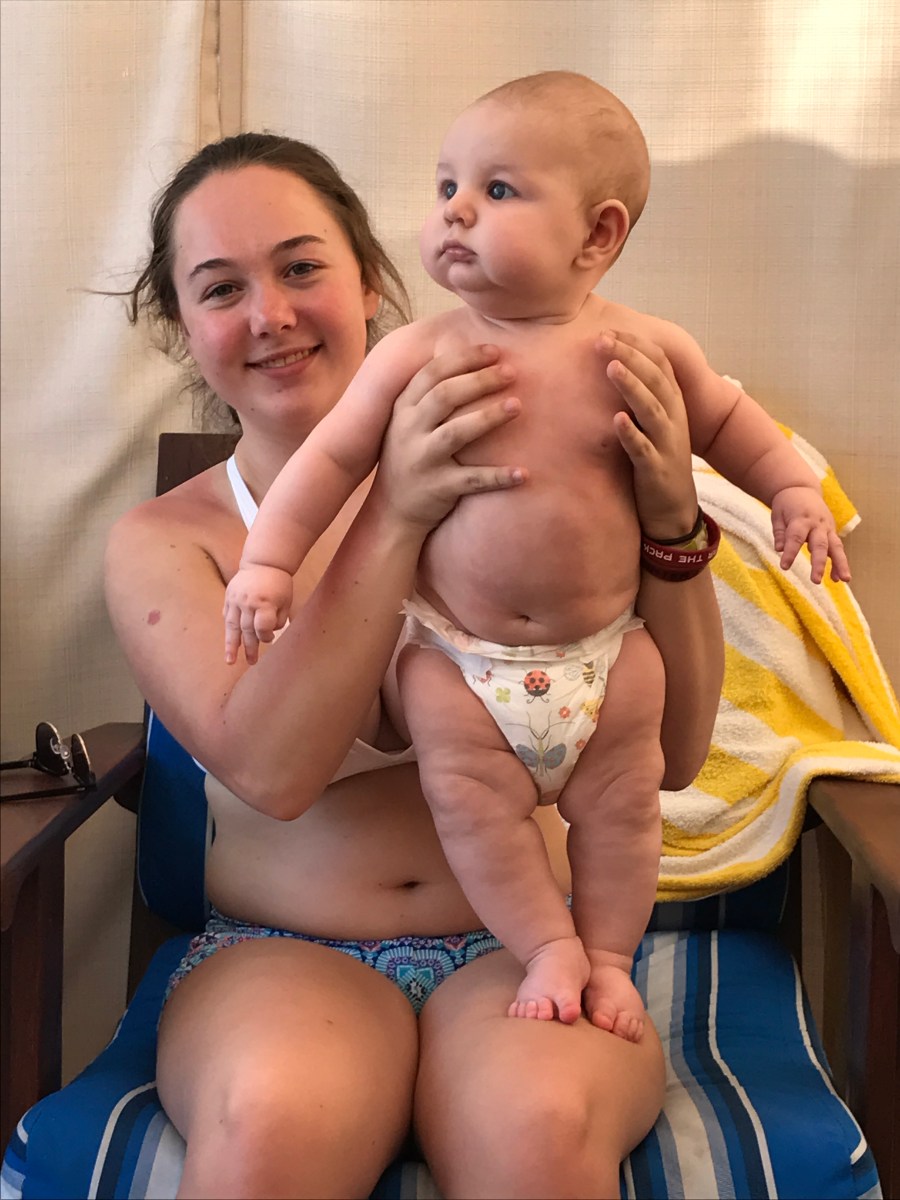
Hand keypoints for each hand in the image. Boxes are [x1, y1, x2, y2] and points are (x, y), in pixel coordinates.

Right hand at [223, 564, 293, 664]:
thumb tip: (267, 636)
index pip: (262, 627)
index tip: (270, 638)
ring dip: (232, 645)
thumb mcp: (286, 602)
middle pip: (247, 630)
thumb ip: (277, 620)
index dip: (266, 637)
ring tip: (230, 660)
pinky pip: (227, 616)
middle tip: (252, 662)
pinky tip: (230, 642)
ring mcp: (235, 599)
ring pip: (232, 626)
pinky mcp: (228, 597)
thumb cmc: (279, 584)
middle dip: (250, 648)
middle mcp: (247, 602)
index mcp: (264, 602)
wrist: (263, 562)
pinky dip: (229, 629)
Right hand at [375, 344, 527, 530]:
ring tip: (517, 406)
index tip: (494, 351)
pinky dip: (498, 477)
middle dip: (480, 380)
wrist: (393, 511)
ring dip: (488, 417)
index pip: (432, 373)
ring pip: (457, 433)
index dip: (464, 359)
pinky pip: (472, 480)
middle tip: (511, 372)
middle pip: (445, 396)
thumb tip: (469, 359)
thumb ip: (429, 395)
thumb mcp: (408, 422)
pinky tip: (523, 473)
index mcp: (404, 409)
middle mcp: (410, 431)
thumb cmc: (411, 457)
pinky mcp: (439, 488)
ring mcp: (423, 460)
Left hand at [601, 330, 697, 539]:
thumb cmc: (655, 461)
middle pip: (655, 379)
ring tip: (611, 368)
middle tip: (601, 340)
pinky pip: (644, 450)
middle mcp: (673, 419)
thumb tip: (614, 364)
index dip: (636, 345)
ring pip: (652, 409)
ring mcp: (666, 444)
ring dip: (632, 387)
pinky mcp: (656, 470)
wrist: (672, 511)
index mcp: (672, 404)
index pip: (659, 363)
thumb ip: (640, 396)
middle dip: (630, 356)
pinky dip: (631, 434)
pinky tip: (617, 420)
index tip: (608, 330)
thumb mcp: (651, 424)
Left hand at [771, 486, 850, 583]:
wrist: (802, 489)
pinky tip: (837, 578)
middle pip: (819, 545)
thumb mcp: (777, 515)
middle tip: (815, 580)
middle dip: (819, 563)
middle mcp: (817, 524)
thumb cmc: (786, 504)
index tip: (784, 567)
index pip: (796, 537)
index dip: (791, 552)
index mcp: (801, 518)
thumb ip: (780, 532)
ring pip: (836, 547)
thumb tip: (780, 550)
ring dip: (840, 564)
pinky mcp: (832, 531)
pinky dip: (838, 563)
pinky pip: (837, 548)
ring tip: (844, 580)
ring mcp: (827, 528)